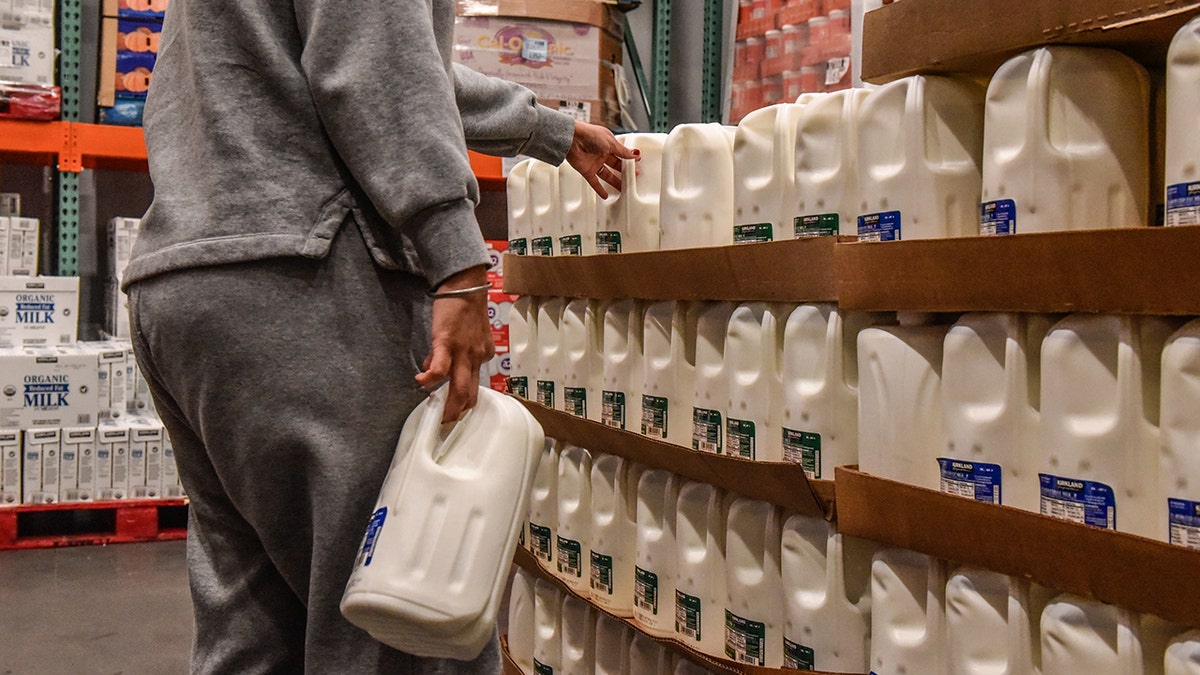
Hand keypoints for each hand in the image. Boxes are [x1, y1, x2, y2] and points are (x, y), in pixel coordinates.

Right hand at [415, 265, 494, 422]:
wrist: (465, 284)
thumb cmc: (464, 308)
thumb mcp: (464, 333)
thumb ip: (453, 352)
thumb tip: (434, 369)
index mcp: (482, 355)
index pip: (472, 383)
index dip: (460, 396)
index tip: (452, 407)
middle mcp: (476, 357)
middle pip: (470, 393)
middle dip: (458, 414)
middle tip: (447, 425)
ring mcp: (463, 351)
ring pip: (459, 387)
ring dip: (449, 406)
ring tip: (438, 417)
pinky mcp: (447, 342)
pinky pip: (440, 367)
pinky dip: (431, 378)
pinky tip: (421, 382)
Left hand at [565, 120, 638, 198]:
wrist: (571, 139)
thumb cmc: (589, 135)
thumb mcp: (611, 142)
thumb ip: (623, 151)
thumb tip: (634, 154)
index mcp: (608, 144)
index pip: (621, 153)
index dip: (629, 159)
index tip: (636, 164)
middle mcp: (601, 153)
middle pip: (615, 165)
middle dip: (624, 171)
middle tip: (632, 177)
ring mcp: (594, 163)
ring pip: (607, 175)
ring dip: (615, 181)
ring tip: (623, 188)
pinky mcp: (586, 171)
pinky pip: (594, 182)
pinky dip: (599, 189)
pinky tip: (605, 195)